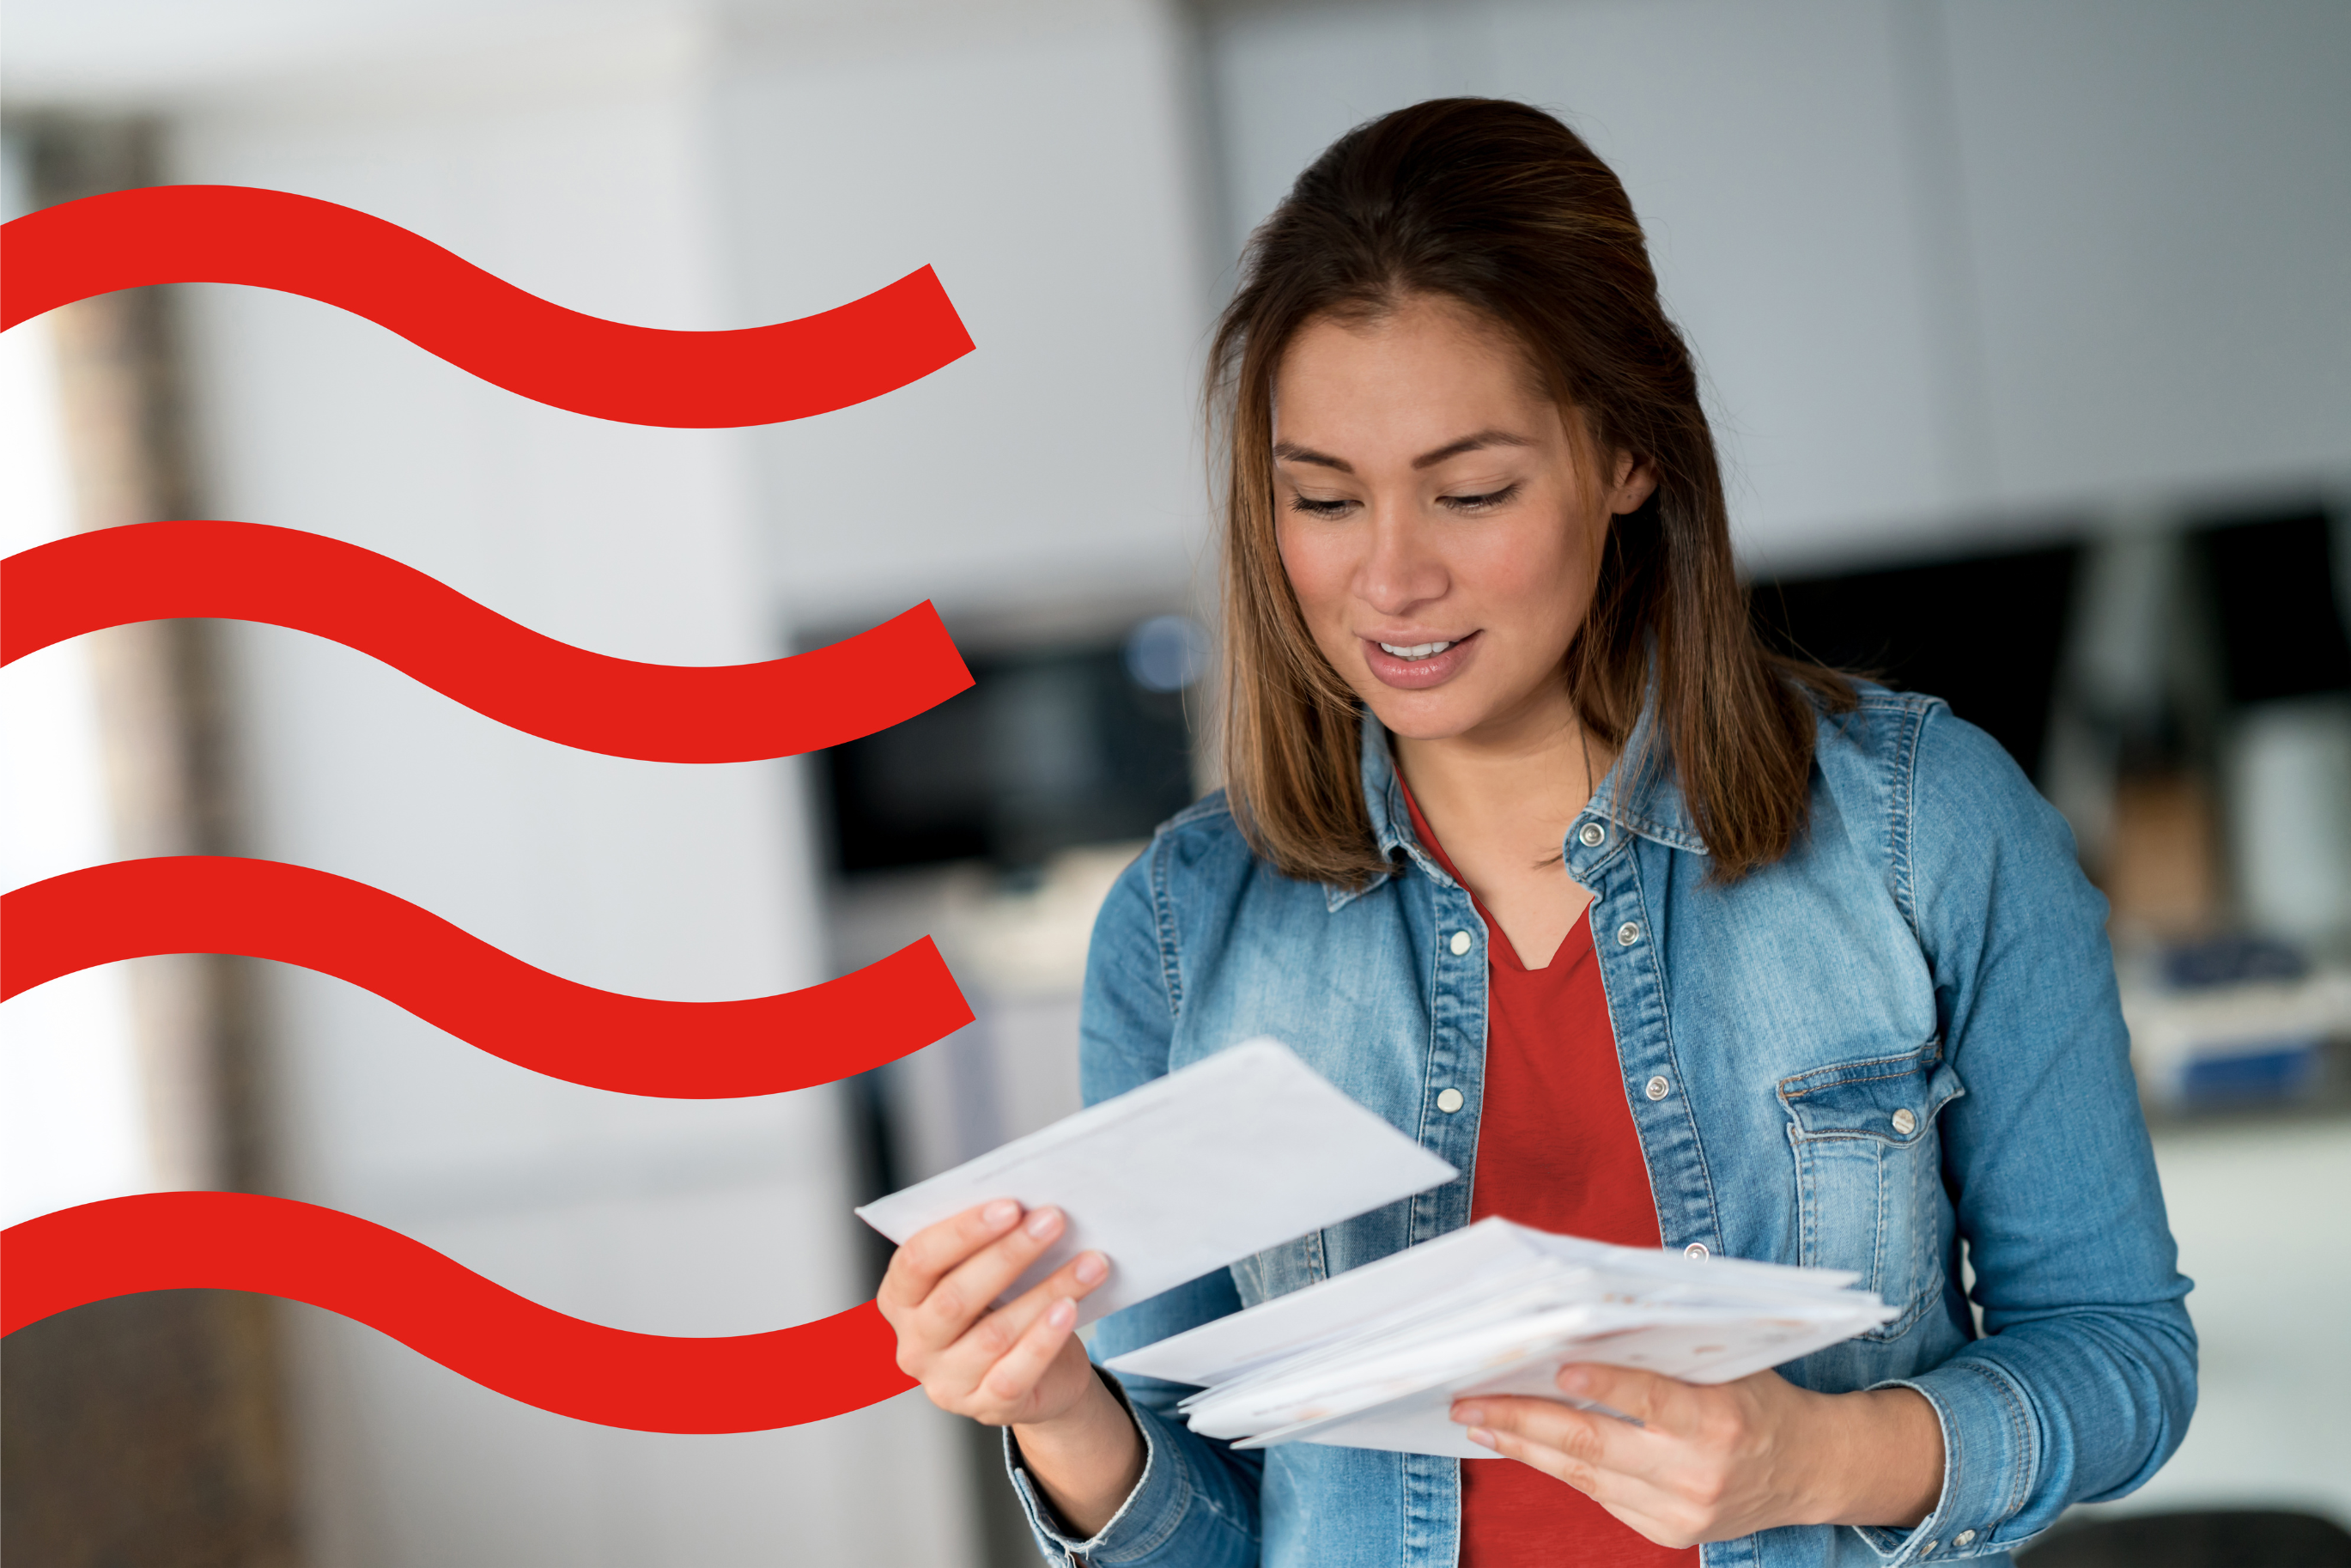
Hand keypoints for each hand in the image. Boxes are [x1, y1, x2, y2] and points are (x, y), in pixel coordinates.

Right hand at [878, 1199, 1109, 1426]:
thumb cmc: (1004, 1307)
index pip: (917, 1260)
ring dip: (1046, 1291)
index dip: (962, 1231)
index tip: (1010, 1205)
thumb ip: (985, 1245)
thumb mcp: (983, 1276)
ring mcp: (947, 1383)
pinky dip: (1045, 1339)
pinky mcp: (987, 1408)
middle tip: (1053, 1220)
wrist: (1040, 1376)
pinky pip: (1016, 1372)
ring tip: (1088, 1262)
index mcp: (900, 1300)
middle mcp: (914, 1345)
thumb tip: (1027, 1206)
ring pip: (994, 1334)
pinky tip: (1070, 1309)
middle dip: (1009, 1254)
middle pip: (955, 1297)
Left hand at [1449, 1365, 1942, 1547]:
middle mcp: (1697, 1471)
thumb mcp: (1727, 1361)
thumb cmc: (1757, 1397)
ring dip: (1525, 1446)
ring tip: (1478, 1421)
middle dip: (1523, 1420)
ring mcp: (1680, 1510)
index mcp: (1718, 1419)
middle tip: (1469, 1400)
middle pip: (1595, 1445)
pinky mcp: (1667, 1532)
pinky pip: (1599, 1494)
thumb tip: (1588, 1313)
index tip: (1556, 1369)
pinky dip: (1558, 1467)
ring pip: (1585, 1475)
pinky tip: (1523, 1444)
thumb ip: (1666, 1345)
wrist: (1807, 1470)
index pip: (1649, 1399)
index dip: (1603, 1386)